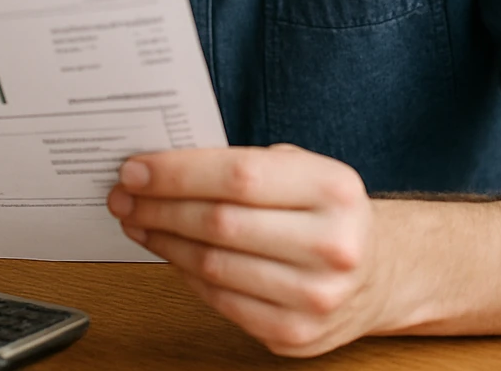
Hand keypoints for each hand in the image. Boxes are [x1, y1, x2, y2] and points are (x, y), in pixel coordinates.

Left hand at [107, 144, 389, 356]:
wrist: (376, 272)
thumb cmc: (325, 212)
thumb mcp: (302, 169)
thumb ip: (242, 166)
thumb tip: (160, 168)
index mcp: (334, 189)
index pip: (238, 176)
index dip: (177, 173)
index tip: (135, 170)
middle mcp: (332, 246)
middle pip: (220, 223)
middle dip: (159, 207)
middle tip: (124, 196)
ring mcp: (316, 297)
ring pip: (213, 266)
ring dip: (164, 241)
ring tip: (139, 221)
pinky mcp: (295, 334)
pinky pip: (220, 301)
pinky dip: (186, 274)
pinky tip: (171, 252)